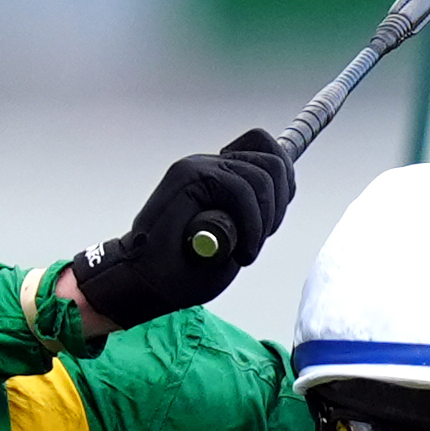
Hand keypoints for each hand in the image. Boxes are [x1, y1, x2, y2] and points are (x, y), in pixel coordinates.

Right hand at [69, 130, 293, 329]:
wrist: (145, 280)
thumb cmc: (186, 266)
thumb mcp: (236, 237)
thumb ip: (254, 212)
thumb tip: (280, 197)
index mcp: (220, 172)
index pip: (267, 149)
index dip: (284, 182)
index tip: (272, 220)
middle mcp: (209, 163)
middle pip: (273, 161)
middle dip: (277, 206)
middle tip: (258, 239)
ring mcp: (197, 166)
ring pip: (261, 176)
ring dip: (263, 222)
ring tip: (246, 250)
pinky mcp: (188, 176)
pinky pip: (240, 189)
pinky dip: (251, 226)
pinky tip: (240, 252)